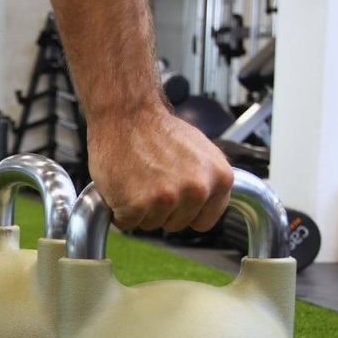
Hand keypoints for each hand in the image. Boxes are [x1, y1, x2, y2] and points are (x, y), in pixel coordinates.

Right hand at [87, 105, 233, 232]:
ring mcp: (167, 199)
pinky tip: (121, 184)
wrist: (126, 113)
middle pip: (175, 224)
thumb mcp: (200, 152)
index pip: (204, 220)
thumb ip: (207, 180)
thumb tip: (208, 201)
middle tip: (149, 180)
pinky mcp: (137, 205)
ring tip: (135, 178)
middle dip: (160, 210)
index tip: (173, 198)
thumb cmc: (157, 129)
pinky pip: (126, 223)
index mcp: (220, 178)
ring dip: (138, 208)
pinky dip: (118, 209)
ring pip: (150, 224)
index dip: (184, 211)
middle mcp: (198, 190)